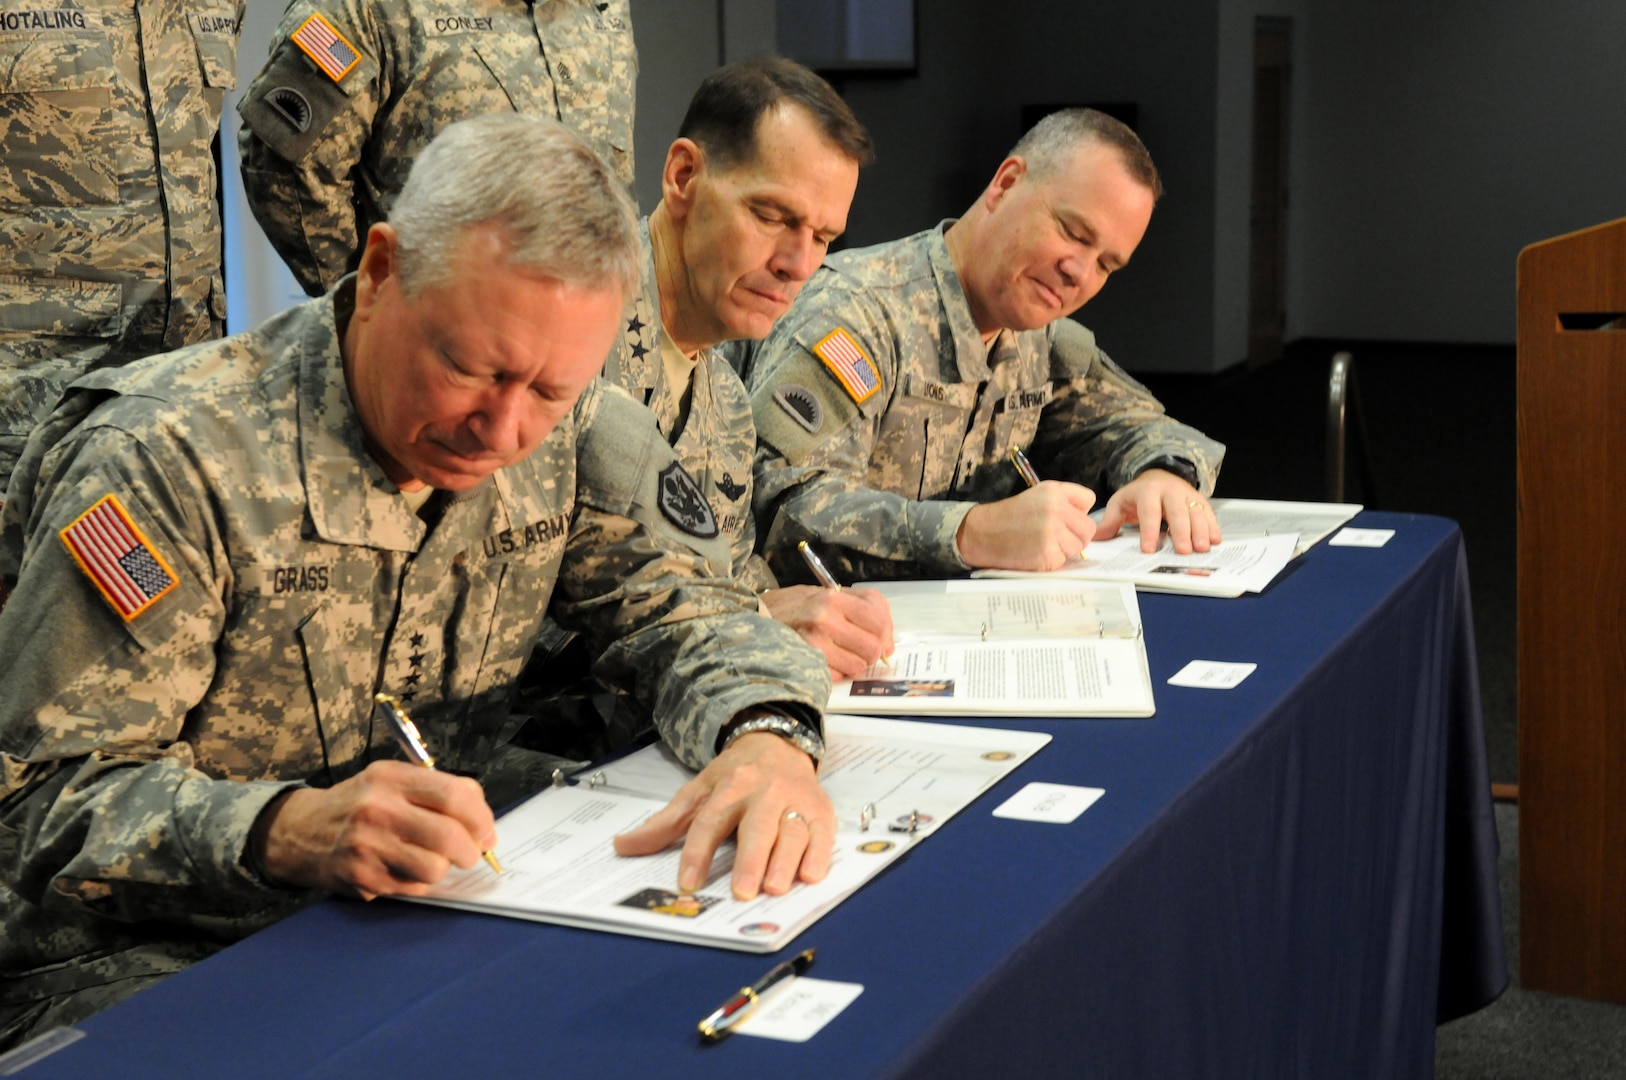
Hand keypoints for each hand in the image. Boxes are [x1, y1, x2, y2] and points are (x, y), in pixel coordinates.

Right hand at [253, 761, 496, 899]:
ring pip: (434, 869)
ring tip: (430, 861)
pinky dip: (418, 884)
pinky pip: (412, 889)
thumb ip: (437, 791)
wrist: (300, 831)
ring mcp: (367, 845)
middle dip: (471, 851)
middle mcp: (378, 808)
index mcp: (391, 777)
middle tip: (470, 854)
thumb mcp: (392, 781)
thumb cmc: (358, 804)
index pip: (454, 795)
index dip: (481, 817)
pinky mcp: (361, 877)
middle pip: (449, 836)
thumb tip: (483, 821)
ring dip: (442, 870)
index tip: (487, 832)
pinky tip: (403, 869)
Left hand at [612, 730, 832, 900]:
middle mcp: (763, 791)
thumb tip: (622, 846)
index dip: (697, 852)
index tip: (688, 883)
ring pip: (792, 831)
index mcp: (729, 787)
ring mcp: (795, 799)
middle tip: (743, 891)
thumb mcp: (698, 791)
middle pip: (757, 827)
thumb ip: (665, 823)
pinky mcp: (821, 809)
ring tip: (776, 888)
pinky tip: (811, 874)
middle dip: (751, 859)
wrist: (778, 743)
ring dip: (786, 860)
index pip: (709, 821)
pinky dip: (819, 854)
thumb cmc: (736, 775)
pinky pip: (823, 833)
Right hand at [760, 585, 894, 678]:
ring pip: (858, 666)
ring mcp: (813, 643)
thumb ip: (862, 608)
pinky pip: (838, 676)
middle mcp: (824, 618)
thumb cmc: (794, 606)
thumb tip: (887, 642)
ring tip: (839, 654)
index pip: (879, 620)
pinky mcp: (804, 663)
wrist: (753, 617)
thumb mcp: (826, 593)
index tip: (883, 641)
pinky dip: (836, 672)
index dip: (887, 635)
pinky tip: (825, 661)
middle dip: (871, 653)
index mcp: (833, 597)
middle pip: (873, 648)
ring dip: (853, 664)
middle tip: (860, 650)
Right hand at [955, 480, 1096, 570]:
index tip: (1065, 518)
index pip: (1088, 500)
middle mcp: (1055, 509)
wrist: (982, 534)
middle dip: (1076, 535)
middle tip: (1055, 537)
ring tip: (1042, 543)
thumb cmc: (1009, 516)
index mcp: (1054, 491)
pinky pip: (1064, 561)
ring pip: (1078, 546)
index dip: (1078, 511)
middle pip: (1088, 528)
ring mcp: (1052, 533)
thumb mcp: (1037, 495)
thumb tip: (1086, 520)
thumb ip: (1064, 501)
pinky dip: (1052, 560)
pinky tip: (1035, 553)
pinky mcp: (1047, 554)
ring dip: (1064, 549)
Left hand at [1096, 468, 1220, 553]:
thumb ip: (1110, 521)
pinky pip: (1208, 513)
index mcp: (1147, 491)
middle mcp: (1170, 491)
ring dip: (1201, 531)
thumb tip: (1096, 537)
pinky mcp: (1200, 500)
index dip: (1149, 531)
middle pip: (1177, 512)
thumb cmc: (1138, 495)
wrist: (1159, 475)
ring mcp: (1187, 495)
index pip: (1149, 512)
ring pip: (1196, 512)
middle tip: (1183, 551)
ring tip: (1202, 548)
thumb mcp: (1120, 503)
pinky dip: (1213, 527)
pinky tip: (1215, 541)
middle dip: (1181, 532)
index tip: (1149, 549)